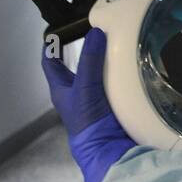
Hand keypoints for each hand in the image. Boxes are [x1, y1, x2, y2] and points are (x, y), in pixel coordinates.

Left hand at [42, 28, 137, 181]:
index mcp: (61, 89)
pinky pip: (114, 86)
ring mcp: (94, 101)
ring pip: (98, 76)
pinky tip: (130, 70)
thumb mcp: (86, 86)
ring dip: (107, 65)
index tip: (59, 31)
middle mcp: (76, 94)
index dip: (52, 46)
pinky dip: (120, 77)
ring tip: (118, 48)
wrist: (108, 150)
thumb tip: (96, 32)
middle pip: (78, 67)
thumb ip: (91, 60)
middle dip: (87, 52)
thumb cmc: (88, 121)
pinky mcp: (110, 107)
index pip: (51, 62)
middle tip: (99, 36)